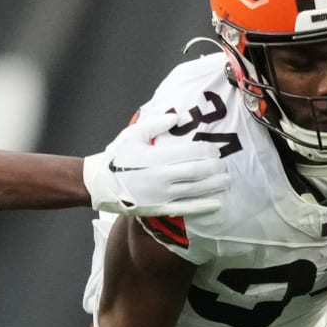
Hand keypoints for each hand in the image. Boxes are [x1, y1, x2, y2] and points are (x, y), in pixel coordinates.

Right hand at [83, 112, 229, 218]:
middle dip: (215, 168)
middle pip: (197, 171)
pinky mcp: (158, 209)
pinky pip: (185, 209)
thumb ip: (156, 124)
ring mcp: (160, 195)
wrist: (99, 185)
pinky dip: (203, 206)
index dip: (207, 150)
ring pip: (195, 190)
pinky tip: (216, 203)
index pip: (190, 152)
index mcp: (155, 157)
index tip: (216, 150)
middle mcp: (161, 177)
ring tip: (226, 182)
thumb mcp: (132, 134)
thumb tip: (176, 116)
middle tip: (226, 166)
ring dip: (214, 185)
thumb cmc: (116, 157)